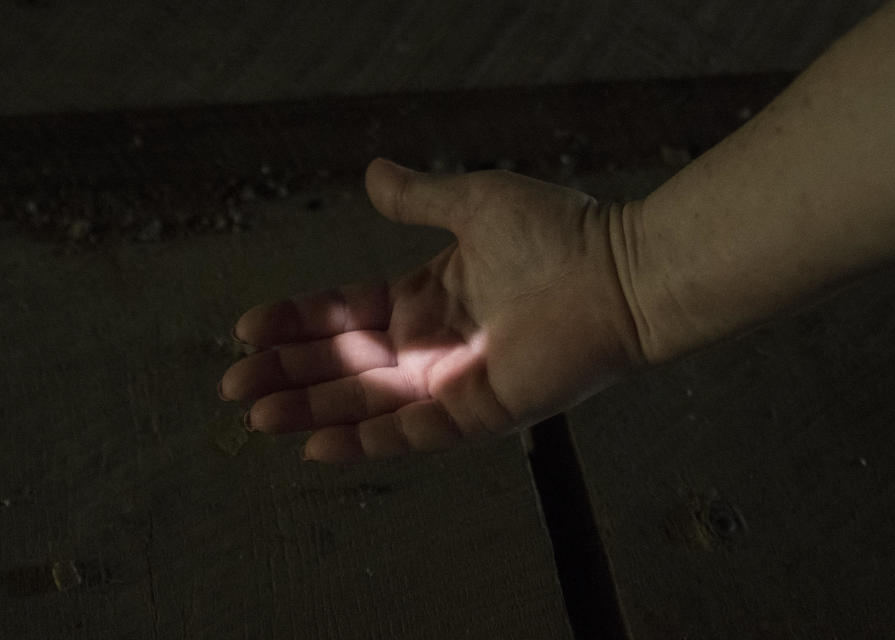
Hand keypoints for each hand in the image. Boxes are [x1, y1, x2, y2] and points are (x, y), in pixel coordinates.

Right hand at [218, 158, 642, 462]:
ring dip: (313, 411)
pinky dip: (369, 440)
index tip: (248, 326)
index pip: (347, 314)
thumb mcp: (473, 202)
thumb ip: (420, 198)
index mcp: (427, 295)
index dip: (298, 321)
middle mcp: (435, 343)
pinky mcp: (482, 411)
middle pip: (347, 365)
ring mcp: (456, 380)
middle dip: (290, 374)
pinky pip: (417, 433)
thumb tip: (371, 174)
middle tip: (233, 385)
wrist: (620, 271)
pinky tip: (317, 446)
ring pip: (370, 403)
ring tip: (257, 416)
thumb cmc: (557, 232)